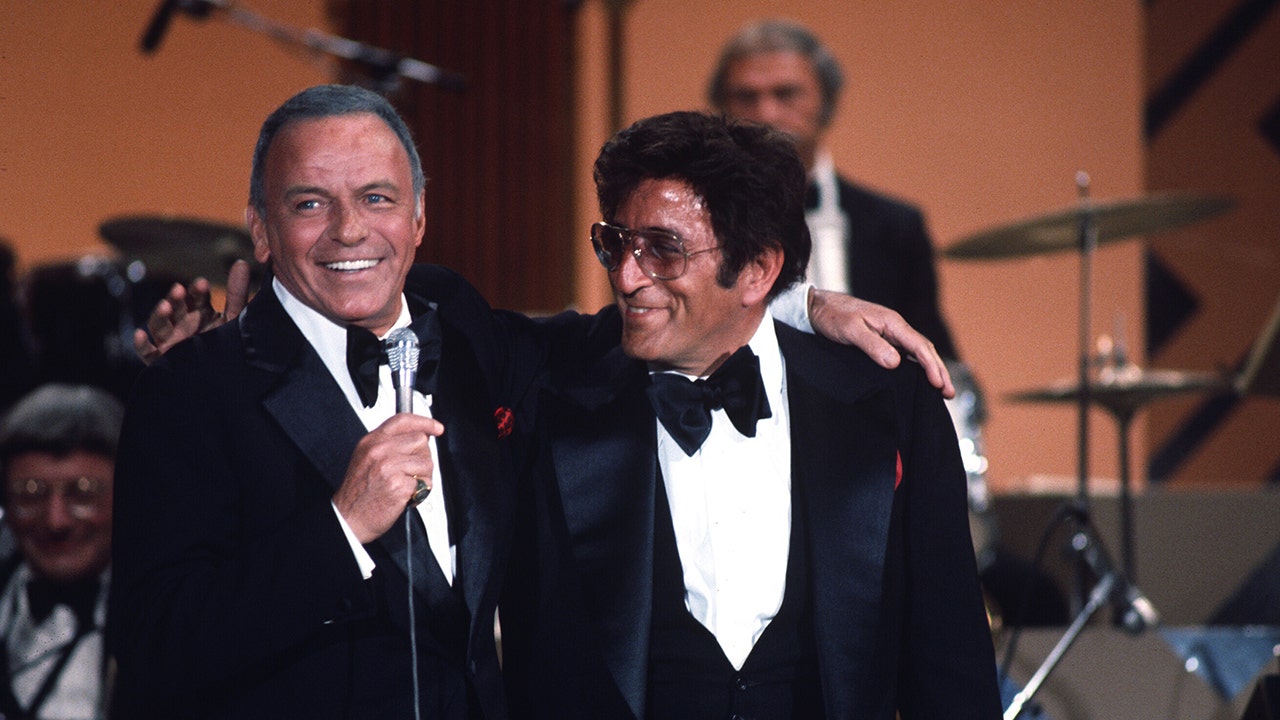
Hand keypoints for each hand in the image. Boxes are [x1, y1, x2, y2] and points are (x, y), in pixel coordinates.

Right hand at [134, 259, 252, 364]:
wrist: (227, 380)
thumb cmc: (230, 347)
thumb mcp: (235, 318)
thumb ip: (236, 293)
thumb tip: (241, 262)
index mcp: (200, 314)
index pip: (195, 298)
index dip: (197, 291)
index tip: (202, 283)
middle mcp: (183, 326)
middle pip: (174, 308)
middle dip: (175, 299)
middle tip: (179, 290)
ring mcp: (171, 342)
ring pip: (159, 326)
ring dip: (159, 315)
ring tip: (165, 306)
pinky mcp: (163, 361)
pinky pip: (147, 353)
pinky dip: (141, 344)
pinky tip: (140, 335)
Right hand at [333, 413, 444, 543]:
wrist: (349, 518)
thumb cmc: (359, 493)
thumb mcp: (366, 458)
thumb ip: (389, 443)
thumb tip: (418, 435)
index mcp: (371, 441)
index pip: (403, 420)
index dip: (424, 422)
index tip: (436, 428)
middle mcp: (379, 451)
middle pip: (420, 440)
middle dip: (422, 457)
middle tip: (412, 471)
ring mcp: (389, 467)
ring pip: (426, 462)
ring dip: (423, 476)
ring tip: (407, 485)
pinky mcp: (399, 485)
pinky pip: (424, 483)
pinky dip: (420, 492)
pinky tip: (406, 496)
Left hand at [808, 288, 954, 398]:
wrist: (818, 307)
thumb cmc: (833, 316)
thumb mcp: (851, 331)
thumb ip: (873, 346)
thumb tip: (896, 363)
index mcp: (892, 323)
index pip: (919, 346)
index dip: (931, 366)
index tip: (939, 384)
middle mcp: (895, 327)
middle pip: (924, 350)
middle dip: (939, 370)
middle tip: (949, 393)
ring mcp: (889, 333)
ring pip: (917, 352)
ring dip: (930, 369)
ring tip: (941, 389)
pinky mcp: (882, 339)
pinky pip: (905, 353)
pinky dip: (917, 366)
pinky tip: (918, 378)